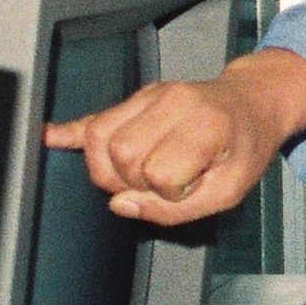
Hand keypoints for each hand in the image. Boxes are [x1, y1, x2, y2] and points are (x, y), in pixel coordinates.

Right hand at [45, 52, 305, 224]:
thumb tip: (121, 205)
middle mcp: (174, 103)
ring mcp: (152, 96)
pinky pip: (96, 116)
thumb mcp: (229, 190)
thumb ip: (177, 208)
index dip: (169, 193)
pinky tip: (52, 137)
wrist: (253, 103)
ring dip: (107, 167)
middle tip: (156, 186)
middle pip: (120, 153)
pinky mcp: (137, 98)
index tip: (188, 188)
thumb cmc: (244, 148)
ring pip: (100, 136)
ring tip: (133, 176)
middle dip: (131, 182)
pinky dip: (72, 131)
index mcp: (205, 126)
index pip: (160, 173)